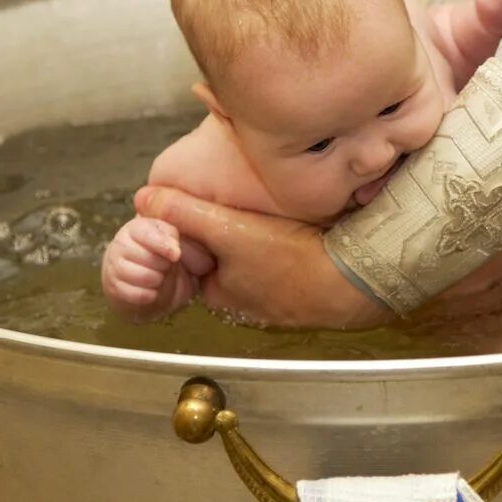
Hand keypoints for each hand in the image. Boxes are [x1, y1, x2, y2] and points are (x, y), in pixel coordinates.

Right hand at [102, 216, 203, 320]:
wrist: (149, 279)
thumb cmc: (164, 254)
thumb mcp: (173, 240)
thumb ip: (175, 237)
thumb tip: (174, 250)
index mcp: (136, 227)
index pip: (147, 233)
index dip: (163, 245)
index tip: (176, 255)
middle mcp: (121, 243)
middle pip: (147, 257)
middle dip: (164, 265)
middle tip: (167, 265)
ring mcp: (113, 265)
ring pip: (143, 276)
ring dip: (158, 280)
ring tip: (160, 276)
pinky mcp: (113, 287)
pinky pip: (136, 294)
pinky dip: (150, 295)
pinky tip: (153, 291)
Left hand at [135, 186, 390, 329]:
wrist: (359, 278)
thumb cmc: (293, 259)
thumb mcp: (229, 230)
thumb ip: (185, 214)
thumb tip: (143, 199)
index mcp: (221, 293)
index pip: (197, 252)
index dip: (201, 224)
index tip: (218, 202)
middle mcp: (247, 302)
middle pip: (228, 253)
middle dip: (235, 228)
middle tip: (250, 202)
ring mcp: (281, 298)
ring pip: (260, 255)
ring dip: (265, 234)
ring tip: (278, 211)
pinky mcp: (311, 288)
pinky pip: (290, 259)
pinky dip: (291, 243)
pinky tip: (302, 227)